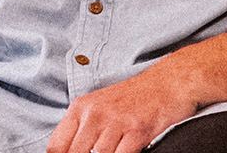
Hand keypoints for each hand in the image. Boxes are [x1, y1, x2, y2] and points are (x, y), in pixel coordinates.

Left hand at [47, 64, 196, 152]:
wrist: (170, 82)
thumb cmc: (135, 97)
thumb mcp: (100, 105)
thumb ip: (82, 128)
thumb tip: (71, 152)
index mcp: (80, 107)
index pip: (56, 146)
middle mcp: (95, 114)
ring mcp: (116, 122)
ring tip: (117, 149)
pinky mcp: (137, 130)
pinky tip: (129, 151)